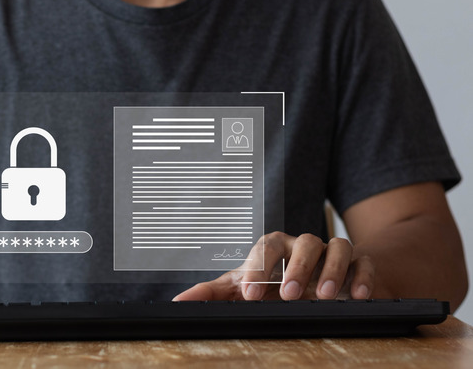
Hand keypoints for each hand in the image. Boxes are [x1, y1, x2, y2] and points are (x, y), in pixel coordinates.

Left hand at [173, 232, 375, 301]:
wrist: (323, 282)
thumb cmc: (277, 284)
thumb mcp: (246, 288)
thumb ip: (213, 293)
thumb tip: (178, 300)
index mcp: (276, 248)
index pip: (265, 247)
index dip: (257, 266)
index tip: (249, 293)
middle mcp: (304, 247)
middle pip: (303, 242)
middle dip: (296, 266)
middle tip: (289, 294)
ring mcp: (333, 255)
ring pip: (336, 246)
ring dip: (332, 269)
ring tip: (325, 296)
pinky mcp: (360, 265)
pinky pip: (364, 262)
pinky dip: (363, 277)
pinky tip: (359, 295)